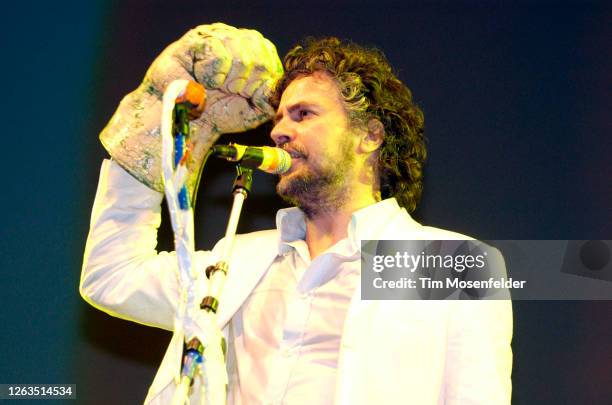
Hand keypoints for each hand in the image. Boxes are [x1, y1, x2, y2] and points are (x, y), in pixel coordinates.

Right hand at [100, 23, 282, 192]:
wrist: (186, 121)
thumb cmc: (218, 113)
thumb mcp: (254, 109)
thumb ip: (271, 96)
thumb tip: (275, 84)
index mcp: (253, 54)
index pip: (269, 56)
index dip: (262, 78)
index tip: (248, 95)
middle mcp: (236, 41)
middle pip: (258, 53)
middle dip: (247, 80)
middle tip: (231, 91)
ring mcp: (216, 37)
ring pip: (240, 50)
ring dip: (230, 77)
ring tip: (216, 86)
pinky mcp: (197, 39)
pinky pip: (218, 51)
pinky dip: (213, 72)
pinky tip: (202, 77)